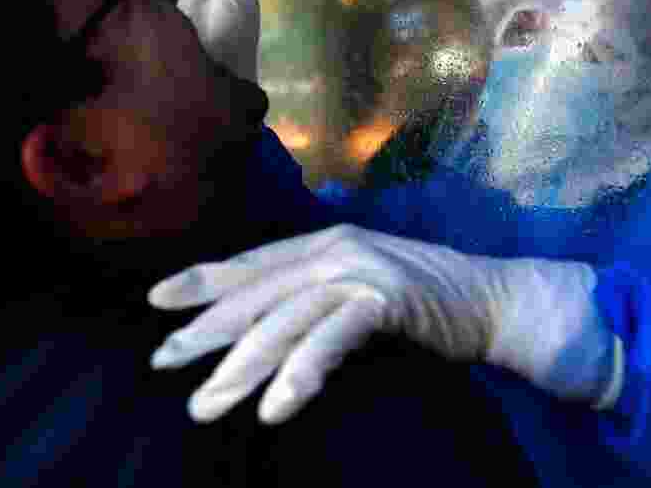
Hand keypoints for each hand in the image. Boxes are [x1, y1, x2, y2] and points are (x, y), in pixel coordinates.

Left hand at [147, 224, 619, 424]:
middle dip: (206, 332)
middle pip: (256, 294)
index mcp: (326, 243)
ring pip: (283, 320)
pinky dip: (300, 374)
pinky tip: (277, 407)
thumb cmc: (426, 300)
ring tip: (207, 405)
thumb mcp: (361, 291)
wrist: (491, 298)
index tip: (159, 300)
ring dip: (241, 367)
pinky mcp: (383, 297)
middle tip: (163, 364)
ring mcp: (359, 270)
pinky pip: (328, 339)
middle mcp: (335, 249)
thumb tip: (267, 330)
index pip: (253, 263)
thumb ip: (318, 299)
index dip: (204, 280)